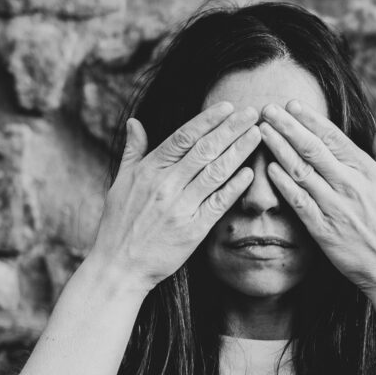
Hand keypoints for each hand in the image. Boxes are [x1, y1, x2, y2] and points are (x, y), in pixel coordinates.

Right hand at [89, 102, 259, 294]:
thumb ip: (132, 151)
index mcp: (148, 170)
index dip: (207, 120)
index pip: (183, 137)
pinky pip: (218, 203)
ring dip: (239, 151)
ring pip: (215, 172)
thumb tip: (136, 121)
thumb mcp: (119, 183)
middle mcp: (166, 185)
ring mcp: (180, 207)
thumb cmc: (118, 225)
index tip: (227, 107)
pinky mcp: (193, 230)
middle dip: (231, 128)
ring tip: (257, 134)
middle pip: (205, 149)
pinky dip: (235, 186)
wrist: (119, 266)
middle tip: (252, 112)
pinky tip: (250, 173)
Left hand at [259, 102, 375, 297]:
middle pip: (313, 149)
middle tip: (268, 108)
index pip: (334, 138)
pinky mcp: (324, 230)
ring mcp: (335, 207)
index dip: (311, 119)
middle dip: (289, 126)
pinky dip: (284, 185)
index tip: (292, 104)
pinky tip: (269, 169)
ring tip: (263, 131)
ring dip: (280, 149)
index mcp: (366, 171)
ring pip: (302, 171)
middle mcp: (349, 185)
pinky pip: (299, 203)